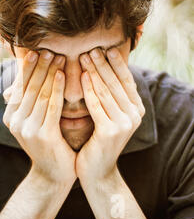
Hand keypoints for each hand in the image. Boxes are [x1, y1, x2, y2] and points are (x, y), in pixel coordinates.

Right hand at [3, 50, 75, 185]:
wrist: (53, 175)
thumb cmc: (48, 144)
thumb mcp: (35, 121)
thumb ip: (32, 101)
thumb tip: (31, 74)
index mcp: (10, 116)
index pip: (19, 87)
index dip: (27, 68)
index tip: (35, 51)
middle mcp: (14, 121)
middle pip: (28, 88)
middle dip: (38, 67)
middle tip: (47, 49)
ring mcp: (27, 129)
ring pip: (40, 94)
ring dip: (49, 73)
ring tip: (57, 57)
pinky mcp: (42, 135)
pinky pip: (51, 106)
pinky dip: (56, 88)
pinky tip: (62, 75)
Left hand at [76, 47, 144, 181]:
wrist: (96, 171)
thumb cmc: (96, 141)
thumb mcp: (106, 115)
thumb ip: (107, 96)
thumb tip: (100, 70)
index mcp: (136, 109)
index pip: (126, 80)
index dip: (116, 63)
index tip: (105, 47)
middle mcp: (134, 115)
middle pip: (116, 83)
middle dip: (103, 64)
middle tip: (92, 48)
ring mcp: (124, 124)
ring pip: (106, 91)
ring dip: (95, 72)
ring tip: (85, 57)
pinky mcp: (110, 131)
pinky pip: (97, 105)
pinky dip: (90, 90)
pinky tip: (82, 77)